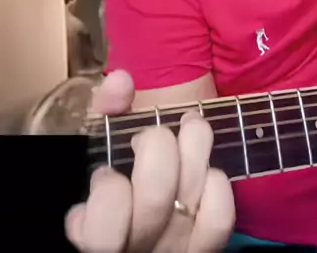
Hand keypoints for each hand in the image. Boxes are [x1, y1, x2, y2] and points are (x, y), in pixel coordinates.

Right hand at [65, 70, 235, 252]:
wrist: (148, 213)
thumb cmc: (115, 176)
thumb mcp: (99, 143)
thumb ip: (105, 109)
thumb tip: (121, 81)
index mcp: (96, 234)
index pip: (102, 231)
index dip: (107, 191)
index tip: (106, 172)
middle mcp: (137, 246)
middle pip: (153, 197)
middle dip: (154, 147)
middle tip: (147, 137)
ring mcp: (173, 247)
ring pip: (188, 199)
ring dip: (191, 153)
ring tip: (188, 130)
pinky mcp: (205, 245)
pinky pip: (220, 216)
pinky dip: (216, 185)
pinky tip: (206, 172)